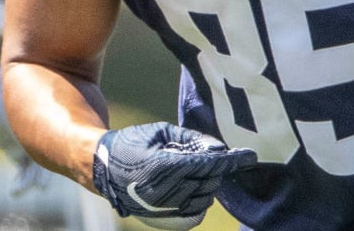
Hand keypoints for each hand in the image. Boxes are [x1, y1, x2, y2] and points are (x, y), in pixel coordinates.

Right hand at [92, 123, 256, 229]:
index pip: (206, 165)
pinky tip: (196, 189)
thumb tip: (220, 150)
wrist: (103, 170)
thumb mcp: (161, 131)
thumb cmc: (133, 144)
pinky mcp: (161, 221)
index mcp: (159, 166)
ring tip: (199, 171)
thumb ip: (192, 139)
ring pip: (204, 199)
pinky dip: (201, 202)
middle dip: (218, 169)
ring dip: (209, 184)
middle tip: (217, 158)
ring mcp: (160, 210)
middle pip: (208, 182)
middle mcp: (160, 192)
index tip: (250, 157)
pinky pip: (194, 216)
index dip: (230, 161)